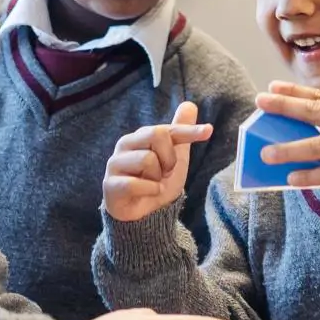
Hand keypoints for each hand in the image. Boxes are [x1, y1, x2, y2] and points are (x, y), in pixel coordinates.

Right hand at [103, 100, 211, 222]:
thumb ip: (180, 132)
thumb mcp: (174, 157)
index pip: (167, 128)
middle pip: (156, 134)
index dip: (189, 131)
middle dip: (169, 158)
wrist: (142, 214)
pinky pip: (136, 183)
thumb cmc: (155, 182)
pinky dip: (149, 191)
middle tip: (164, 172)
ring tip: (152, 184)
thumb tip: (190, 104)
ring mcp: (115, 163)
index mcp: (140, 136)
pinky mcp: (110, 184)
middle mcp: (125, 145)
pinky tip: (146, 194)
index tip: (209, 130)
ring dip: (158, 178)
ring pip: (148, 159)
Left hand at [254, 82, 319, 194]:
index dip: (294, 92)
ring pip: (319, 146)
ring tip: (266, 154)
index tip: (271, 88)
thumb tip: (294, 122)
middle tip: (260, 103)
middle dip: (285, 107)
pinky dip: (310, 176)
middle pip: (316, 113)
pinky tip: (291, 178)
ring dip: (290, 150)